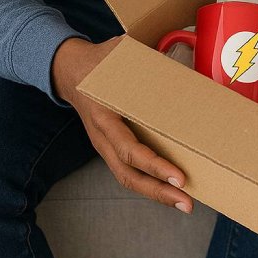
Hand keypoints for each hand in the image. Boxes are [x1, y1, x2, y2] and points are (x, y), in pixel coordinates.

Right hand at [52, 36, 192, 212]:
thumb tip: (180, 57)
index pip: (130, 149)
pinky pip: (128, 171)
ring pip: (128, 179)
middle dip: (159, 192)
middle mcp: (103, 137)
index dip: (154, 165)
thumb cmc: (102, 61)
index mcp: (105, 116)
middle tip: (188, 202)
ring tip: (184, 203)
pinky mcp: (110, 148)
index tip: (178, 176)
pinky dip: (149, 183)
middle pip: (129, 175)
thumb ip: (148, 58)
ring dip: (156, 194)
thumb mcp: (122, 54)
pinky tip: (170, 190)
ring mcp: (104, 145)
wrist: (70, 71)